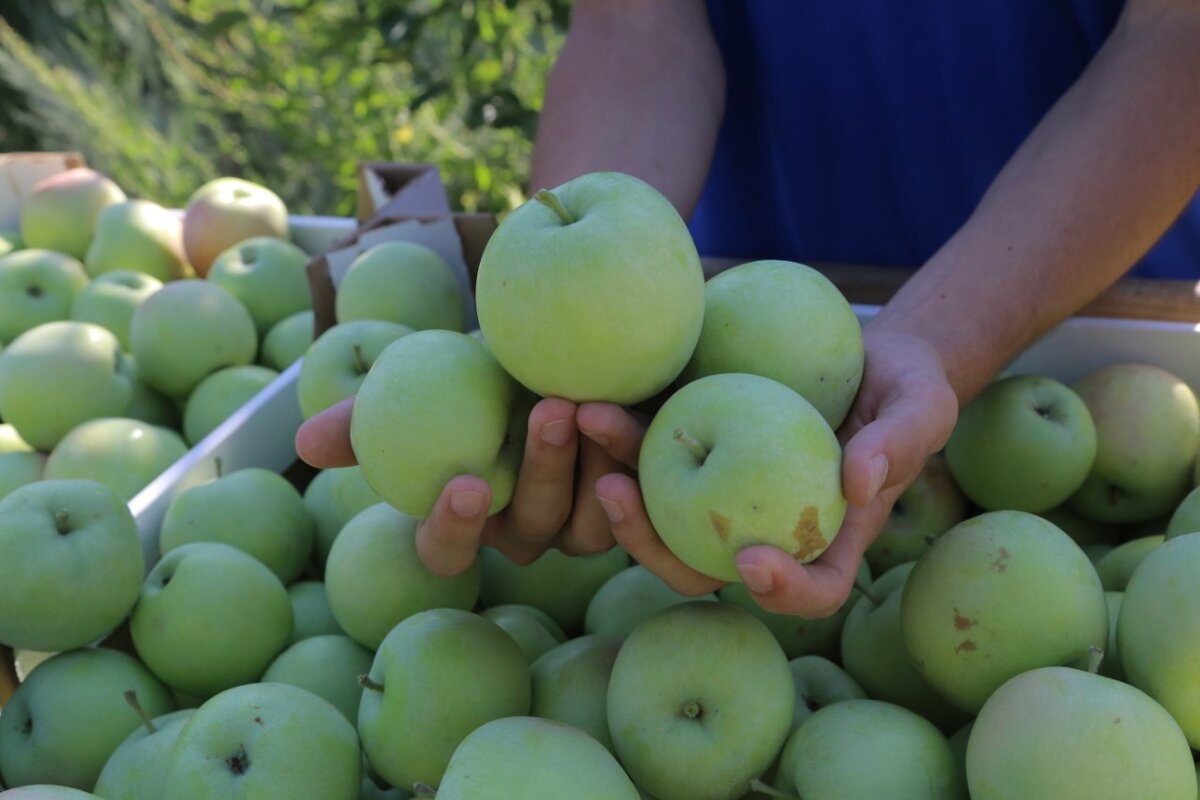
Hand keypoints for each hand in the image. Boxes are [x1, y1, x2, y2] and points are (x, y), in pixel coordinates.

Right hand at [295, 396, 623, 575]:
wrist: (563, 356)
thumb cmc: (485, 372)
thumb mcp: (425, 380)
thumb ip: (367, 414)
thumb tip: (305, 443)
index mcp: (470, 516)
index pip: (448, 551)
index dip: (455, 528)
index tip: (464, 483)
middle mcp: (527, 532)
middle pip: (532, 530)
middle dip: (541, 474)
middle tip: (550, 412)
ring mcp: (583, 526)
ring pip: (591, 528)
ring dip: (591, 470)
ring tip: (591, 407)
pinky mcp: (633, 506)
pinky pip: (641, 511)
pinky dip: (633, 466)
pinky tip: (627, 419)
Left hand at [591, 329, 958, 615]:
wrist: (864, 351)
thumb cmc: (904, 388)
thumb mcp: (923, 405)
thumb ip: (901, 442)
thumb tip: (860, 483)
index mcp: (826, 540)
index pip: (811, 590)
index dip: (781, 592)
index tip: (751, 562)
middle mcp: (762, 529)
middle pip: (701, 567)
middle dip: (650, 546)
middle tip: (616, 495)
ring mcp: (722, 495)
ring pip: (660, 512)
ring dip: (615, 476)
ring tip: (590, 419)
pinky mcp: (697, 448)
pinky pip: (651, 454)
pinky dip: (619, 428)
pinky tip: (593, 388)